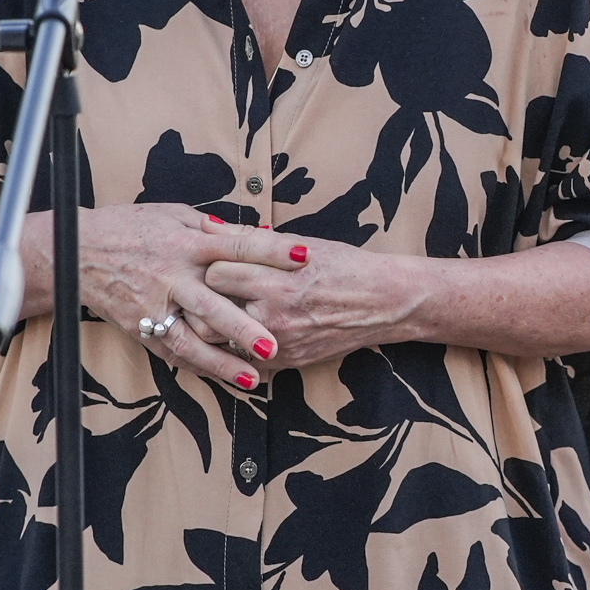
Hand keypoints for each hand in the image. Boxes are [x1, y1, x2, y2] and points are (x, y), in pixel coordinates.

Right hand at [78, 204, 303, 389]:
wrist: (76, 251)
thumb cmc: (132, 227)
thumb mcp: (174, 216)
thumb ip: (214, 229)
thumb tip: (255, 235)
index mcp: (186, 244)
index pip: (236, 247)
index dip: (271, 252)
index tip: (304, 257)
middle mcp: (172, 276)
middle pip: (213, 303)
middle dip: (243, 326)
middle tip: (276, 344)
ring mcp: (155, 305)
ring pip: (191, 338)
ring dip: (223, 362)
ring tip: (254, 378)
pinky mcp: (141, 326)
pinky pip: (173, 351)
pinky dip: (200, 367)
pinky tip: (224, 379)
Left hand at [203, 237, 418, 371]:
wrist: (382, 303)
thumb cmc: (343, 266)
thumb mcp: (299, 244)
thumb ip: (249, 239)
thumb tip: (206, 225)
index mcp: (277, 282)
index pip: (215, 274)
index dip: (213, 264)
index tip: (219, 261)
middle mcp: (275, 317)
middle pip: (210, 312)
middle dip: (206, 298)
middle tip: (209, 288)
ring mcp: (280, 345)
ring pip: (220, 341)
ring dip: (215, 325)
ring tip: (220, 309)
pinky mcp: (285, 363)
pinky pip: (241, 360)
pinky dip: (233, 346)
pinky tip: (237, 331)